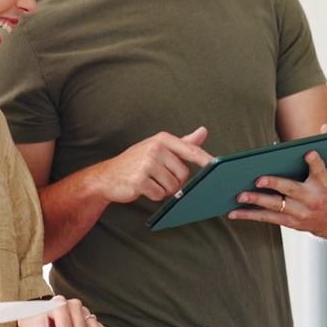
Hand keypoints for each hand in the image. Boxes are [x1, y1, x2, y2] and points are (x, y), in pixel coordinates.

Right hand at [96, 127, 212, 203]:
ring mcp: (146, 163)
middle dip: (176, 182)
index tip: (218, 165)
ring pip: (173, 186)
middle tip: (160, 178)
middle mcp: (155, 148)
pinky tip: (144, 188)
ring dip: (164, 190)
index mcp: (162, 139)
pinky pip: (160, 195)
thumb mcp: (158, 148)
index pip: (190, 149)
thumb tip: (203, 131)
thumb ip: (182, 143)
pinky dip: (154, 196)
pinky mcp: (139, 179)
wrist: (108, 176)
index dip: (206, 159)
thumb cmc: (136, 162)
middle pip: (183, 174)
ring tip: (151, 182)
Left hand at [228, 124, 326, 237]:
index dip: (315, 162)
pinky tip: (234, 212)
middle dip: (275, 184)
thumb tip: (324, 126)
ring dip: (257, 201)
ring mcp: (300, 212)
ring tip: (240, 195)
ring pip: (276, 205)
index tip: (308, 154)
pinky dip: (250, 215)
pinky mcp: (290, 221)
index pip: (320, 171)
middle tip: (258, 178)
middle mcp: (312, 199)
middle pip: (291, 189)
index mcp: (326, 183)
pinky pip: (268, 218)